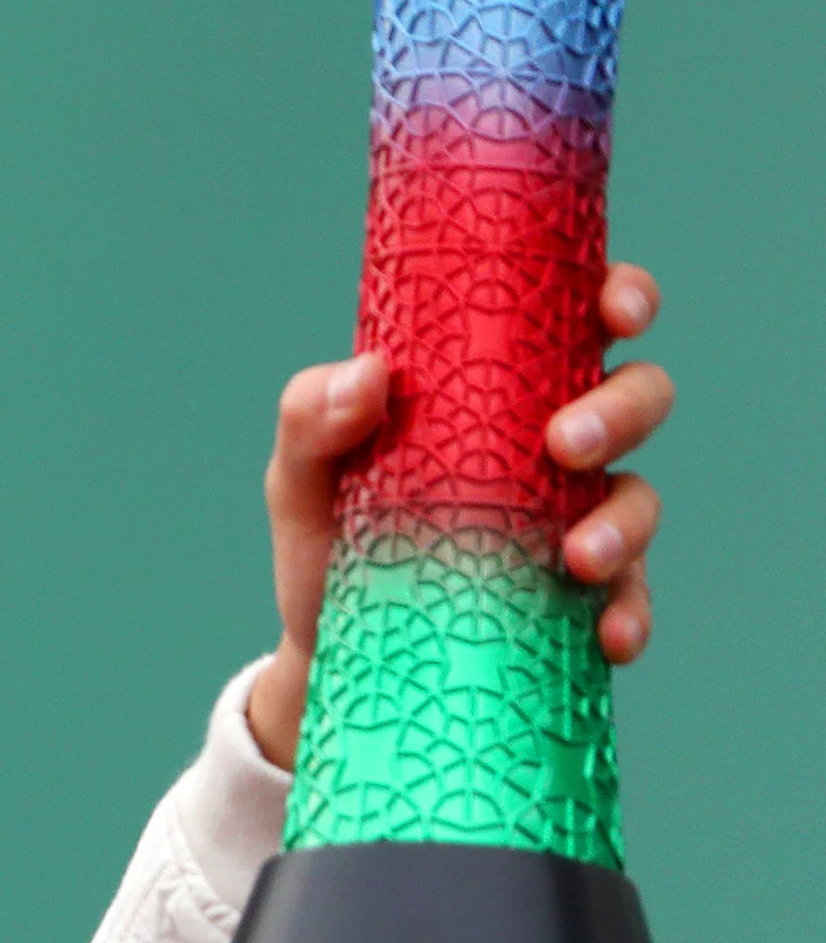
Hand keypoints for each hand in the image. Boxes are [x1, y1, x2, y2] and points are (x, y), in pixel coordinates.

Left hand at [246, 265, 671, 768]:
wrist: (326, 645)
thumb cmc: (326, 534)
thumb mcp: (301, 475)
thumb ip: (311, 418)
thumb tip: (368, 373)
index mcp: (498, 388)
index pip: (577, 319)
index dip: (619, 297)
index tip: (613, 313)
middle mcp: (551, 444)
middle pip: (637, 395)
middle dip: (623, 409)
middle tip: (566, 442)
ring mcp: (573, 519)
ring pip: (640, 497)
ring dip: (627, 522)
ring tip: (578, 557)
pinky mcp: (577, 596)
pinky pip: (629, 599)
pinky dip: (630, 614)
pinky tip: (610, 636)